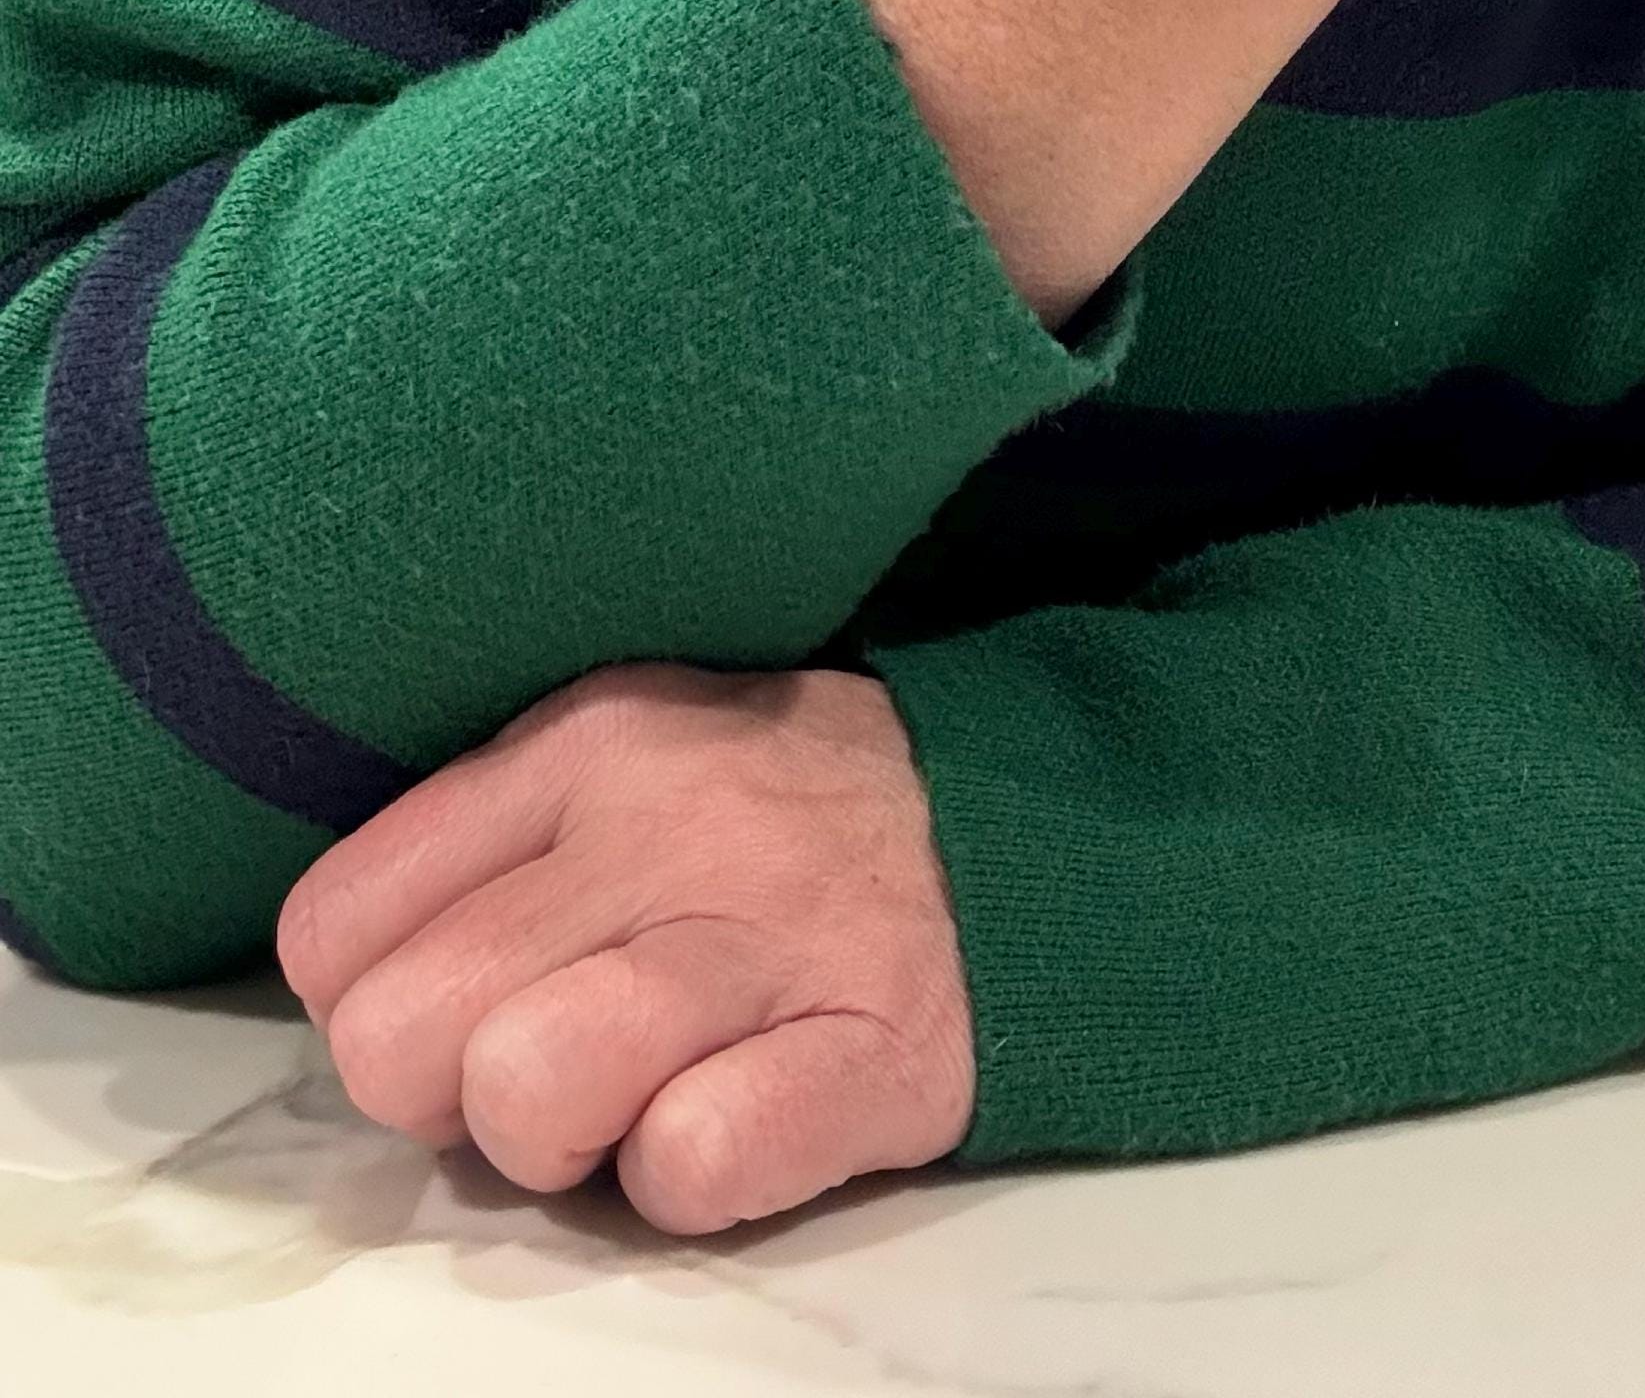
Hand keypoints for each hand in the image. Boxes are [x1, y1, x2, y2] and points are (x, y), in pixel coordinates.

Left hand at [274, 663, 975, 1233]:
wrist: (1025, 827)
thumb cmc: (782, 817)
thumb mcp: (627, 756)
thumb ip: (489, 844)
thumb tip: (358, 993)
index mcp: (580, 748)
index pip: (337, 927)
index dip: (373, 1007)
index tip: (462, 1010)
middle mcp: (661, 826)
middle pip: (401, 1036)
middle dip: (453, 1096)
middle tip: (558, 1067)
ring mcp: (769, 937)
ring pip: (526, 1093)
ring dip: (566, 1143)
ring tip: (646, 1097)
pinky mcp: (872, 1049)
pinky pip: (694, 1161)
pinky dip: (694, 1177)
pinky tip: (742, 1116)